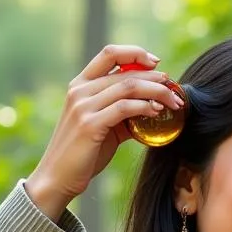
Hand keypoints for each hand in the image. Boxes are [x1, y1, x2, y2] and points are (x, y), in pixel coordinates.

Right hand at [25, 44, 184, 217]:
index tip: (156, 64)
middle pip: (126, 71)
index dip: (135, 53)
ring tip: (173, 102)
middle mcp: (79, 90)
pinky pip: (124, 108)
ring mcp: (83, 106)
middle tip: (174, 89)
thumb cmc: (83, 154)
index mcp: (80, 85)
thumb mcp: (102, 126)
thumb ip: (122, 113)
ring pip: (128, 87)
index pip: (109, 53)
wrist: (57, 178)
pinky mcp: (90, 124)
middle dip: (156, 78)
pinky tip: (156, 112)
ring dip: (156, 91)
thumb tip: (152, 107)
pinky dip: (145, 107)